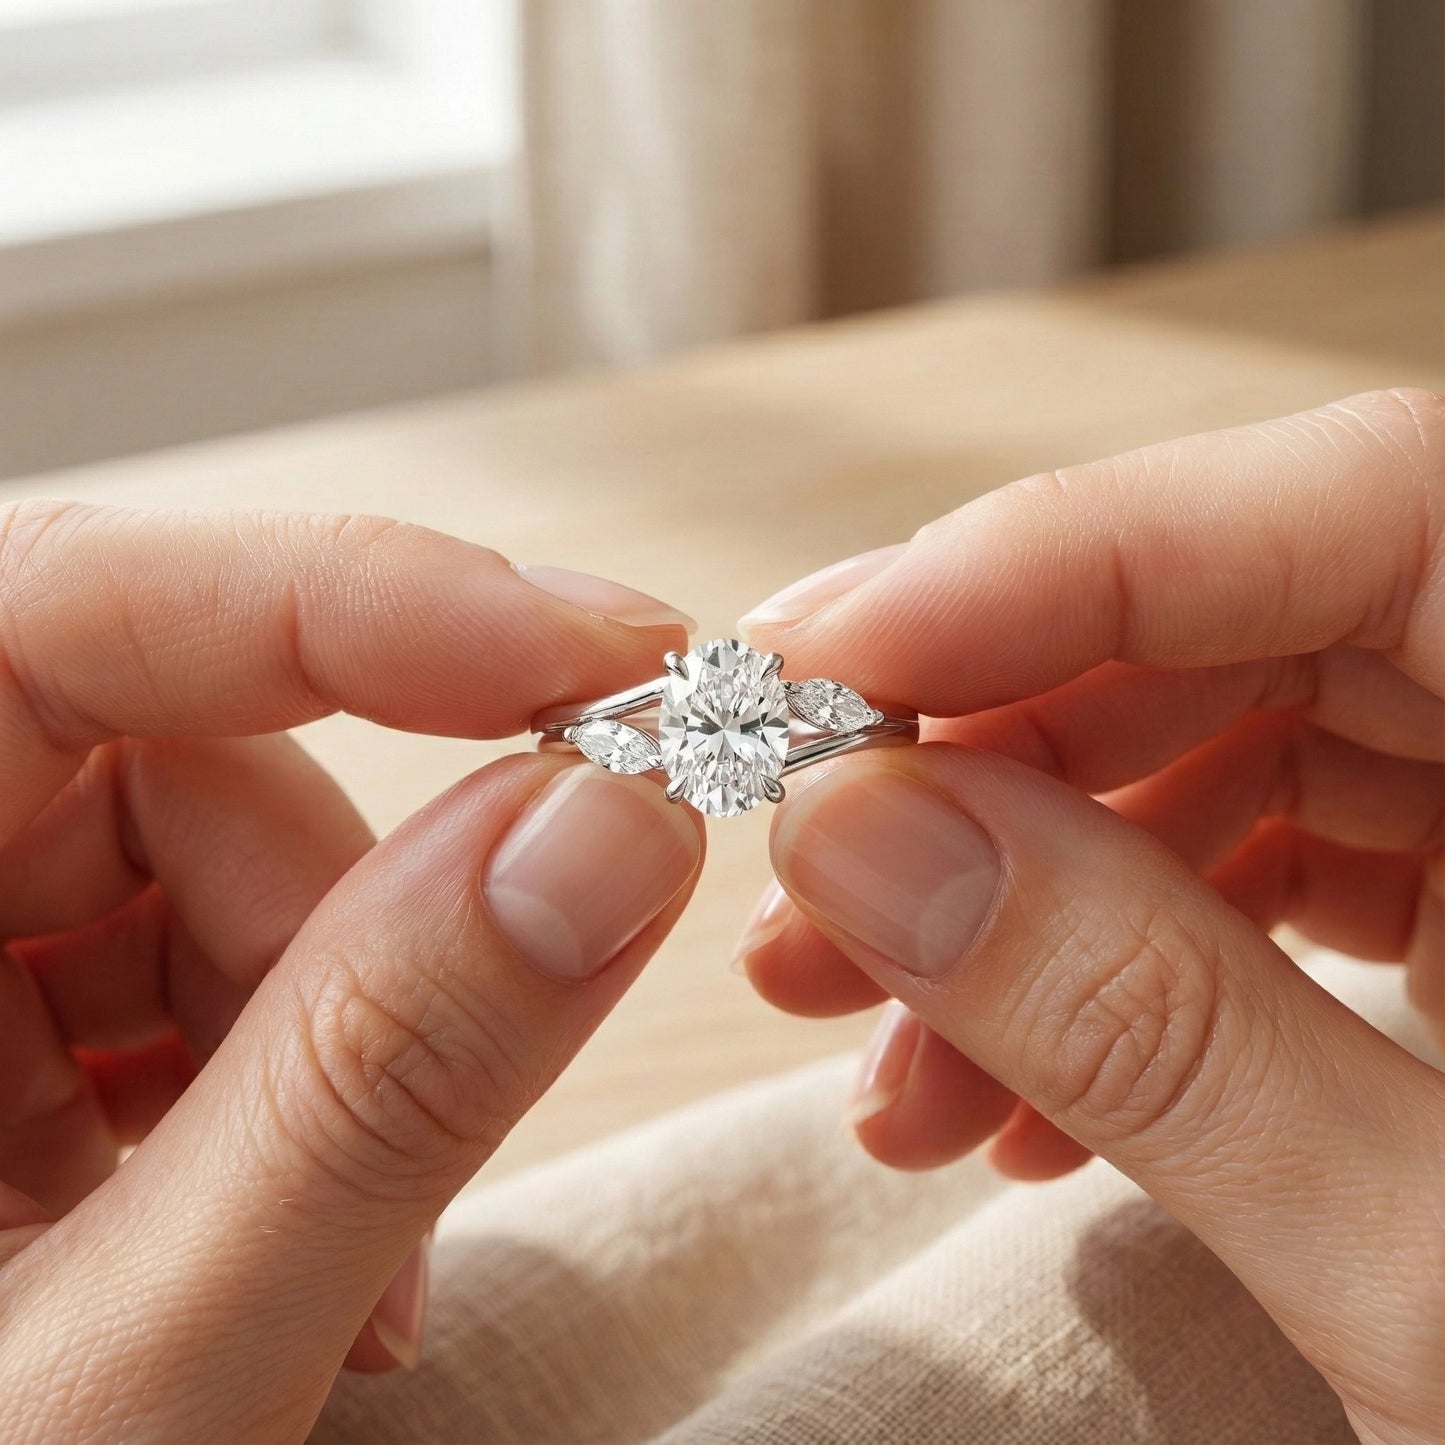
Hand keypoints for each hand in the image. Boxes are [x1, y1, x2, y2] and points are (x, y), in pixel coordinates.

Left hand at [0, 505, 702, 1441]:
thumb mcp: (117, 1388)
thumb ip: (372, 1092)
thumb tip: (614, 830)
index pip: (63, 609)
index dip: (356, 598)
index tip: (602, 656)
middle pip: (173, 741)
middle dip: (361, 912)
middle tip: (470, 1091)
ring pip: (217, 845)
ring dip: (345, 1020)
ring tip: (354, 1266)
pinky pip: (203, 947)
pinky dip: (303, 1068)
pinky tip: (304, 1238)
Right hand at [736, 391, 1443, 1444]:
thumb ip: (1155, 1031)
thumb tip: (864, 840)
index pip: (1367, 507)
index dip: (1058, 558)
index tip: (820, 659)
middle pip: (1250, 622)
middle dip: (987, 753)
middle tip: (810, 863)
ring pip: (1221, 748)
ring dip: (1018, 891)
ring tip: (879, 1047)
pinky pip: (1255, 860)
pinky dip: (1109, 965)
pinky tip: (1008, 1096)